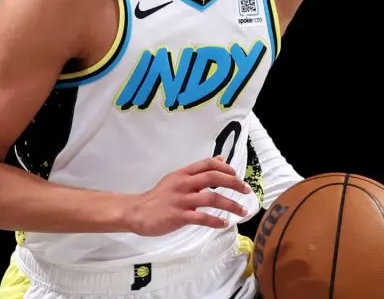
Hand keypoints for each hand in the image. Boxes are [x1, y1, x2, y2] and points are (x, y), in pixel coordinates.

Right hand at [125, 156, 252, 236]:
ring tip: (242, 210)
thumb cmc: (158, 197)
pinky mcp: (178, 216)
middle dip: (233, 183)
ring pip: (211, 198)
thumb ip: (197, 171)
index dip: (225, 167)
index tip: (237, 175)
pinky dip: (216, 221)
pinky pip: (202, 217)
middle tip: (246, 190)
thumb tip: (220, 160)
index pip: (207, 164)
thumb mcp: (176, 178)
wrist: (137, 211)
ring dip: (231, 204)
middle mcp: (183, 184)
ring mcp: (181, 200)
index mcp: (183, 174)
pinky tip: (224, 223)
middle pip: (213, 178)